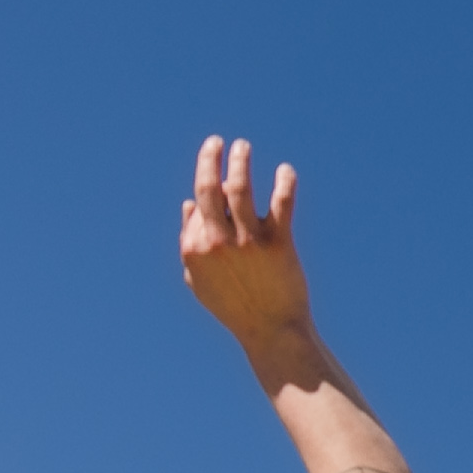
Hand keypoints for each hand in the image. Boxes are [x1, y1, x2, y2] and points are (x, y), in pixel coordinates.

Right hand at [180, 138, 316, 347]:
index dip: (209, 192)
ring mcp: (248, 241)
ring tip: (242, 146)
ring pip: (241, 188)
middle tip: (216, 142)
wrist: (271, 330)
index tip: (218, 184)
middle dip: (210, 158)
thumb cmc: (233, 305)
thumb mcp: (199, 278)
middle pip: (210, 188)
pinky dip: (284, 182)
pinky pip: (281, 203)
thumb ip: (189, 241)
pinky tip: (286, 170)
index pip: (199, 205)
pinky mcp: (279, 244)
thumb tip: (187, 204)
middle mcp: (218, 241)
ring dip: (240, 161)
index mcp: (195, 248)